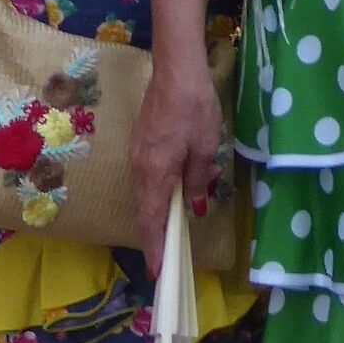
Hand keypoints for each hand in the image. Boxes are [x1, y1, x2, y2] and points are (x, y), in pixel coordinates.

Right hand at [131, 48, 223, 278]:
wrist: (175, 70)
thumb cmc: (194, 108)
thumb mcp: (205, 147)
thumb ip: (198, 179)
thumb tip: (194, 206)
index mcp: (156, 172)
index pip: (151, 219)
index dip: (154, 247)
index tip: (156, 272)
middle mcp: (141, 166)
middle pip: (144, 209)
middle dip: (154, 236)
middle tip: (166, 259)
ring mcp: (137, 153)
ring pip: (144, 192)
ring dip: (154, 215)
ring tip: (168, 233)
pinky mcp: (141, 141)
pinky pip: (146, 177)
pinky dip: (155, 194)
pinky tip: (168, 196)